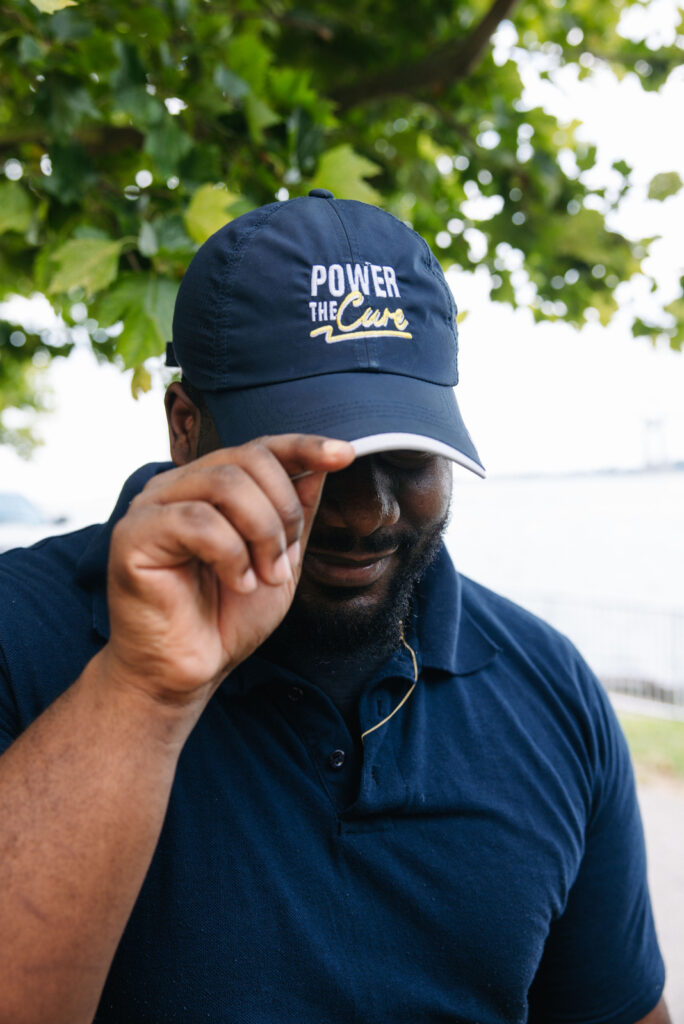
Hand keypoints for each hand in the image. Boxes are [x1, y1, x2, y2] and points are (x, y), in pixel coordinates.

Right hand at [102, 435, 354, 709]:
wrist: (188, 671)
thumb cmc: (227, 617)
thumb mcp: (280, 559)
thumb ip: (296, 512)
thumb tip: (321, 464)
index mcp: (208, 487)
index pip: (259, 448)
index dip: (303, 447)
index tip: (345, 454)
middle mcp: (177, 487)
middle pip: (247, 459)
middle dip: (283, 512)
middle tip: (284, 564)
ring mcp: (151, 506)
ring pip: (226, 484)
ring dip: (262, 534)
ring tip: (263, 577)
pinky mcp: (133, 534)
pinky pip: (198, 521)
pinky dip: (231, 555)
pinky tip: (236, 583)